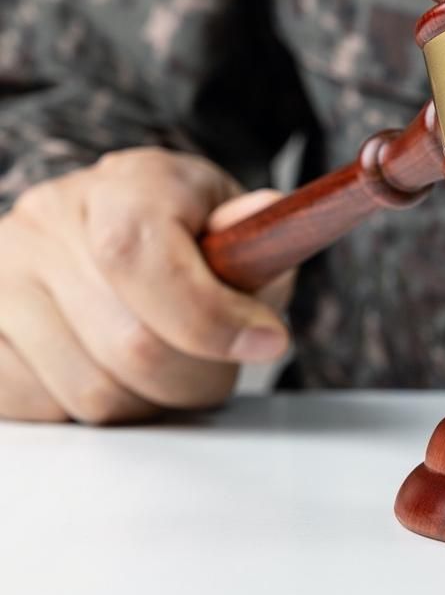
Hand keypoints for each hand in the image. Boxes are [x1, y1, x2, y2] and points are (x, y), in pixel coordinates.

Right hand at [0, 148, 294, 423]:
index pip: (141, 256)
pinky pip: (43, 407)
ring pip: (92, 392)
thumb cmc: (189, 233)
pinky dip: (95, 411)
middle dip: (199, 376)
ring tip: (170, 368)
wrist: (114, 230)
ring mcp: (2, 274)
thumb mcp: (238, 224)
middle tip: (220, 366)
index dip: (211, 317)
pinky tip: (114, 373)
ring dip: (152, 402)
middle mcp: (49, 220)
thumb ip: (259, 236)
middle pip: (132, 345)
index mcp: (126, 183)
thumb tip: (265, 215)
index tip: (268, 340)